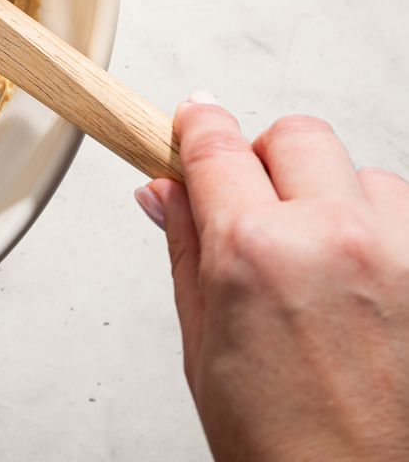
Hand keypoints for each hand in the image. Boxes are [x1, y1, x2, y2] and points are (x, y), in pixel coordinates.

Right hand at [136, 93, 408, 460]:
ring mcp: (401, 254)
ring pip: (361, 172)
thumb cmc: (286, 449)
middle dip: (263, 158)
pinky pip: (407, 215)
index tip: (192, 122)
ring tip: (315, 259)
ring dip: (331, 197)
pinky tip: (359, 281)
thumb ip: (186, 251)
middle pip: (295, 135)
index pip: (215, 144)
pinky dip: (380, 231)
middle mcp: (334, 238)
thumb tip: (166, 196)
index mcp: (255, 254)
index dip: (195, 126)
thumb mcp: (205, 345)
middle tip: (250, 200)